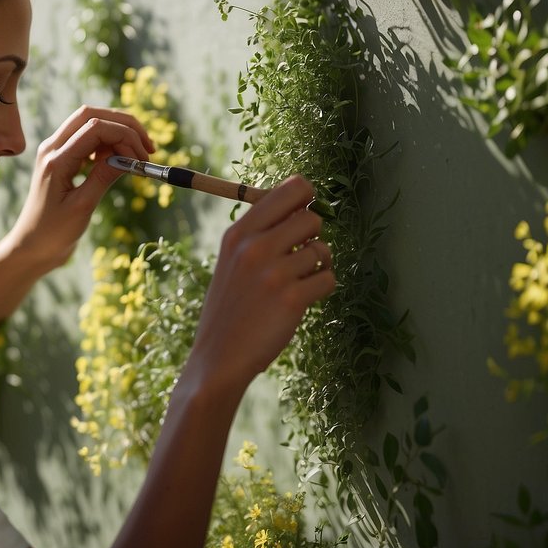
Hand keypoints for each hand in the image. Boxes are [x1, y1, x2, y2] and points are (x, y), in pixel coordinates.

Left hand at [4, 105, 155, 271]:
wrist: (31, 247)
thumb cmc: (53, 233)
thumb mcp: (83, 206)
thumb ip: (104, 176)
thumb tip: (129, 156)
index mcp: (56, 159)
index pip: (95, 128)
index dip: (125, 136)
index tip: (144, 157)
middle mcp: (52, 148)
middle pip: (92, 115)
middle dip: (124, 124)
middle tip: (147, 146)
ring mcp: (55, 151)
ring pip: (89, 123)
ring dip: (117, 132)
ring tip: (138, 155)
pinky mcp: (61, 158)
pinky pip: (86, 138)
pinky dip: (107, 143)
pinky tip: (120, 160)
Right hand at [186, 175, 335, 393]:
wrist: (219, 356)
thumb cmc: (231, 306)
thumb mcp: (231, 260)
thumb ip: (260, 232)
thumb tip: (303, 206)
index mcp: (238, 233)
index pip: (289, 190)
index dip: (306, 197)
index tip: (304, 211)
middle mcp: (254, 247)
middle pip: (311, 219)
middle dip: (312, 237)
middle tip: (299, 256)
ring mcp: (273, 273)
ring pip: (322, 250)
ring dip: (318, 265)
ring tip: (299, 281)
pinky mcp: (292, 299)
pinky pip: (328, 278)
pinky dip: (322, 288)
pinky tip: (303, 299)